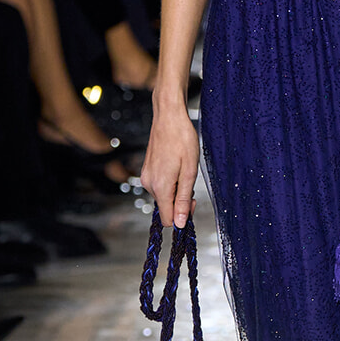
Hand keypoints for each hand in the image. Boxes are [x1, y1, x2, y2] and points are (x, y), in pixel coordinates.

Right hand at [141, 100, 200, 227]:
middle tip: (192, 185)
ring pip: (163, 197)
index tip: (193, 202)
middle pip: (166, 208)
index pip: (167, 219)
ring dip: (176, 191)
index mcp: (160, 187)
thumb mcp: (189, 171)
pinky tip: (177, 168)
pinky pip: (159, 186)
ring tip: (184, 171)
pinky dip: (170, 183)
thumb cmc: (182, 140)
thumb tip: (180, 223)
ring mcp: (146, 177)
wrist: (169, 117)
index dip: (182, 217)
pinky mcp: (147, 171)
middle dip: (181, 202)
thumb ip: (184, 199)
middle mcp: (149, 184)